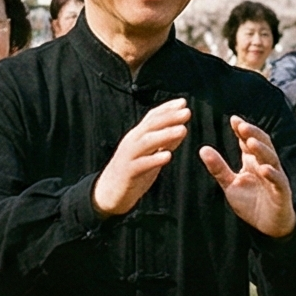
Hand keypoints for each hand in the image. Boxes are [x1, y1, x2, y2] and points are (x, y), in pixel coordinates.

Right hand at [94, 98, 190, 216]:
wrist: (109, 192)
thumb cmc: (133, 169)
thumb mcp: (150, 153)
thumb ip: (164, 142)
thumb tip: (182, 128)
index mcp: (138, 136)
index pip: (152, 117)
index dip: (167, 109)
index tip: (183, 102)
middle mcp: (132, 142)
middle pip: (150, 126)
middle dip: (169, 118)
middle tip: (187, 113)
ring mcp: (129, 156)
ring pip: (147, 142)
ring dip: (165, 135)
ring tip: (182, 130)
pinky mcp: (128, 172)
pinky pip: (141, 164)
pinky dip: (154, 159)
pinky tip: (168, 156)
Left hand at [200, 115, 295, 237]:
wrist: (269, 226)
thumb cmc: (251, 203)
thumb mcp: (230, 184)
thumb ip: (218, 168)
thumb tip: (202, 148)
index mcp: (253, 161)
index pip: (249, 141)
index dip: (242, 130)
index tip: (233, 119)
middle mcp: (266, 165)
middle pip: (262, 145)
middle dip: (252, 134)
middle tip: (241, 125)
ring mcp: (275, 178)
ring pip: (271, 159)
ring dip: (261, 150)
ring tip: (250, 142)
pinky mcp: (281, 193)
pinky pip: (278, 181)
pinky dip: (272, 174)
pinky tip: (264, 169)